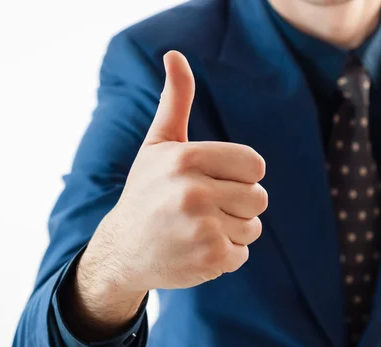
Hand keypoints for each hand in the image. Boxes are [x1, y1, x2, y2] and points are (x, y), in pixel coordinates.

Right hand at [70, 51, 267, 336]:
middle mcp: (193, 192)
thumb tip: (175, 54)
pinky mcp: (209, 259)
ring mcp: (202, 227)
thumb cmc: (146, 192)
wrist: (121, 250)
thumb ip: (175, 101)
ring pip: (253, 228)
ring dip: (232, 232)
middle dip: (237, 206)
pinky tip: (195, 251)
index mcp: (186, 158)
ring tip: (197, 230)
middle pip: (259, 198)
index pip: (255, 165)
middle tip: (202, 210)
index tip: (212, 183)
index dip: (239, 176)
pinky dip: (225, 257)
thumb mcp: (157, 145)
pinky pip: (242, 255)